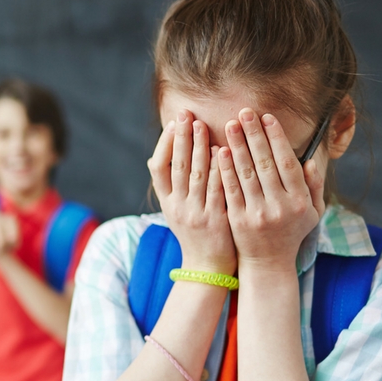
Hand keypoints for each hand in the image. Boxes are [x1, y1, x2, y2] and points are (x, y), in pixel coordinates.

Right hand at [147, 110, 234, 273]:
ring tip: (203, 125)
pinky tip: (223, 151)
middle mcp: (177, 207)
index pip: (158, 168)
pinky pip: (216, 189)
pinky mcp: (215, 220)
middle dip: (182, 138)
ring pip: (196, 174)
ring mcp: (195, 213)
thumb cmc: (197, 234)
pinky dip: (218, 168)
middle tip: (187, 114)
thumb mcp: (177, 211)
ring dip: (199, 147)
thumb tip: (165, 155)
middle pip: (177, 166)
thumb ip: (175, 186)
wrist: (207, 267)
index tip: (172, 125)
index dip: (165, 145)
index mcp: (166, 203)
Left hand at [218, 109, 323, 268]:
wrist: (268, 264)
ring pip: (246, 174)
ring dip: (238, 147)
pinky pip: (230, 190)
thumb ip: (314, 185)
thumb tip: (311, 158)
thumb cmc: (291, 232)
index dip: (277, 138)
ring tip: (229, 125)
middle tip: (244, 112)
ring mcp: (258, 214)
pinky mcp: (238, 221)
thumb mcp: (313, 212)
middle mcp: (280, 207)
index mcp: (300, 201)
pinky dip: (225, 170)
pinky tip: (219, 151)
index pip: (288, 162)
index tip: (267, 117)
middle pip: (265, 164)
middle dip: (254, 135)